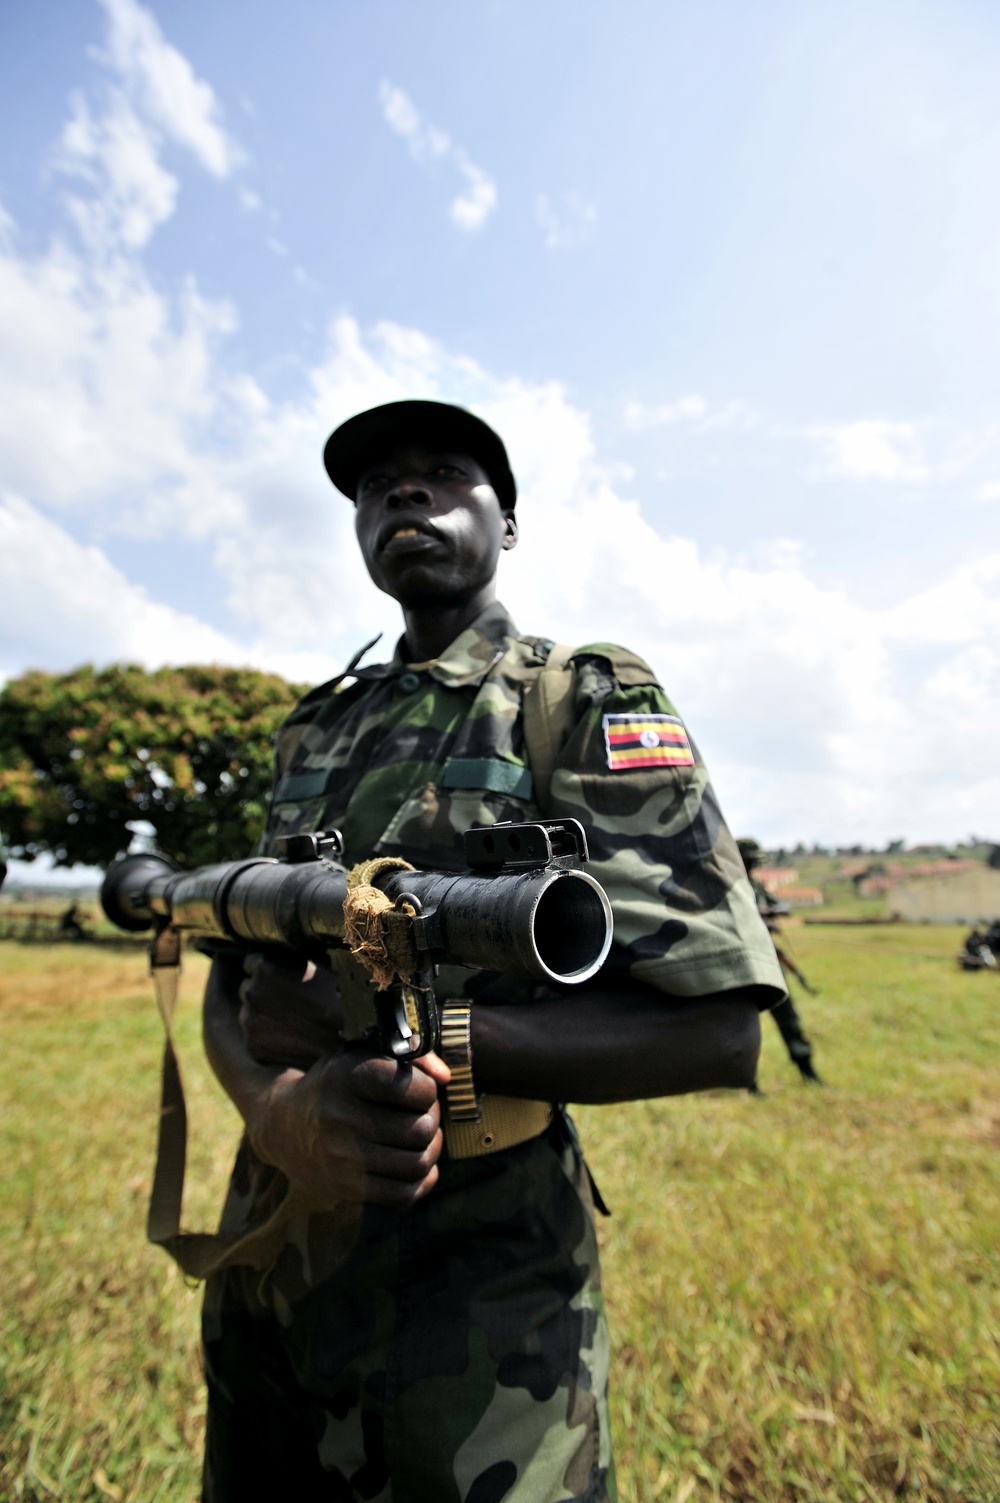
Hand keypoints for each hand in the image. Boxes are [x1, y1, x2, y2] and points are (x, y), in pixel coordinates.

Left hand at [239, 951, 342, 1068]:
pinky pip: (255, 1039)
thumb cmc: (341, 994)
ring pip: (250, 1014)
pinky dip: (269, 1039)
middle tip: (290, 1001)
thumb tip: (288, 951)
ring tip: (294, 1021)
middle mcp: (251, 993)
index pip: (252, 962)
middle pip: (249, 988)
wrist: (351, 1037)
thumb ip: (294, 956)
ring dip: (265, 1016)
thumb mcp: (319, 961)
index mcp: (263, 966)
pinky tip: (292, 1037)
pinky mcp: (254, 1048)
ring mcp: (250, 1022)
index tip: (284, 978)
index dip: (271, 970)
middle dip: (265, 993)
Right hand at [246, 1047, 451, 1207]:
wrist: (282, 1126)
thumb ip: (409, 1057)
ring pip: (417, 1163)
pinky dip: (422, 1180)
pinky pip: (404, 1194)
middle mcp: (341, 1117)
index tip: (420, 1090)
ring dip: (431, 1150)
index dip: (427, 1089)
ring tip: (422, 1138)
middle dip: (432, 1120)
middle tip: (424, 1114)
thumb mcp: (360, 1057)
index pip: (413, 1088)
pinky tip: (415, 1164)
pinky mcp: (346, 1188)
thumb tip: (445, 1077)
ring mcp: (342, 1157)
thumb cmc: (334, 1086)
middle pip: (420, 1128)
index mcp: (346, 1076)